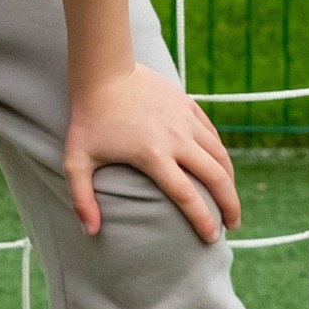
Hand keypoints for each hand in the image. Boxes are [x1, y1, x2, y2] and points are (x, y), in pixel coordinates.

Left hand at [63, 62, 239, 243]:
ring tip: (230, 200)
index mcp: (153, 155)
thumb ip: (82, 198)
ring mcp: (185, 120)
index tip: (211, 238)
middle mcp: (176, 139)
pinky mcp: (188, 105)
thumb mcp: (76, 159)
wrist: (104, 70)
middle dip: (230, 205)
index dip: (203, 220)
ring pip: (220, 155)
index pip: (187, 196)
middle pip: (216, 177)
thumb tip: (91, 232)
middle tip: (232, 225)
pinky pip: (212, 134)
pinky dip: (220, 154)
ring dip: (230, 181)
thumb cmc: (88, 118)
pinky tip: (220, 167)